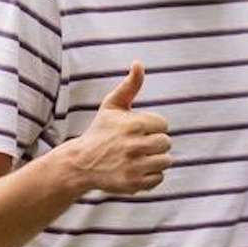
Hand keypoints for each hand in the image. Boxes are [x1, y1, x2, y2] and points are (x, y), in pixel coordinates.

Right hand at [65, 62, 171, 193]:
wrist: (81, 163)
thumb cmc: (100, 131)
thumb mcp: (112, 106)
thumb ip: (129, 85)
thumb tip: (138, 63)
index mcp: (133, 124)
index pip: (163, 124)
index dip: (152, 126)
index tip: (138, 129)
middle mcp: (133, 146)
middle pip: (166, 143)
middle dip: (155, 143)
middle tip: (138, 144)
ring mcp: (133, 166)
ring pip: (165, 161)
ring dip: (155, 159)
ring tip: (138, 157)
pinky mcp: (133, 184)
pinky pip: (158, 179)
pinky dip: (150, 176)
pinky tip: (135, 169)